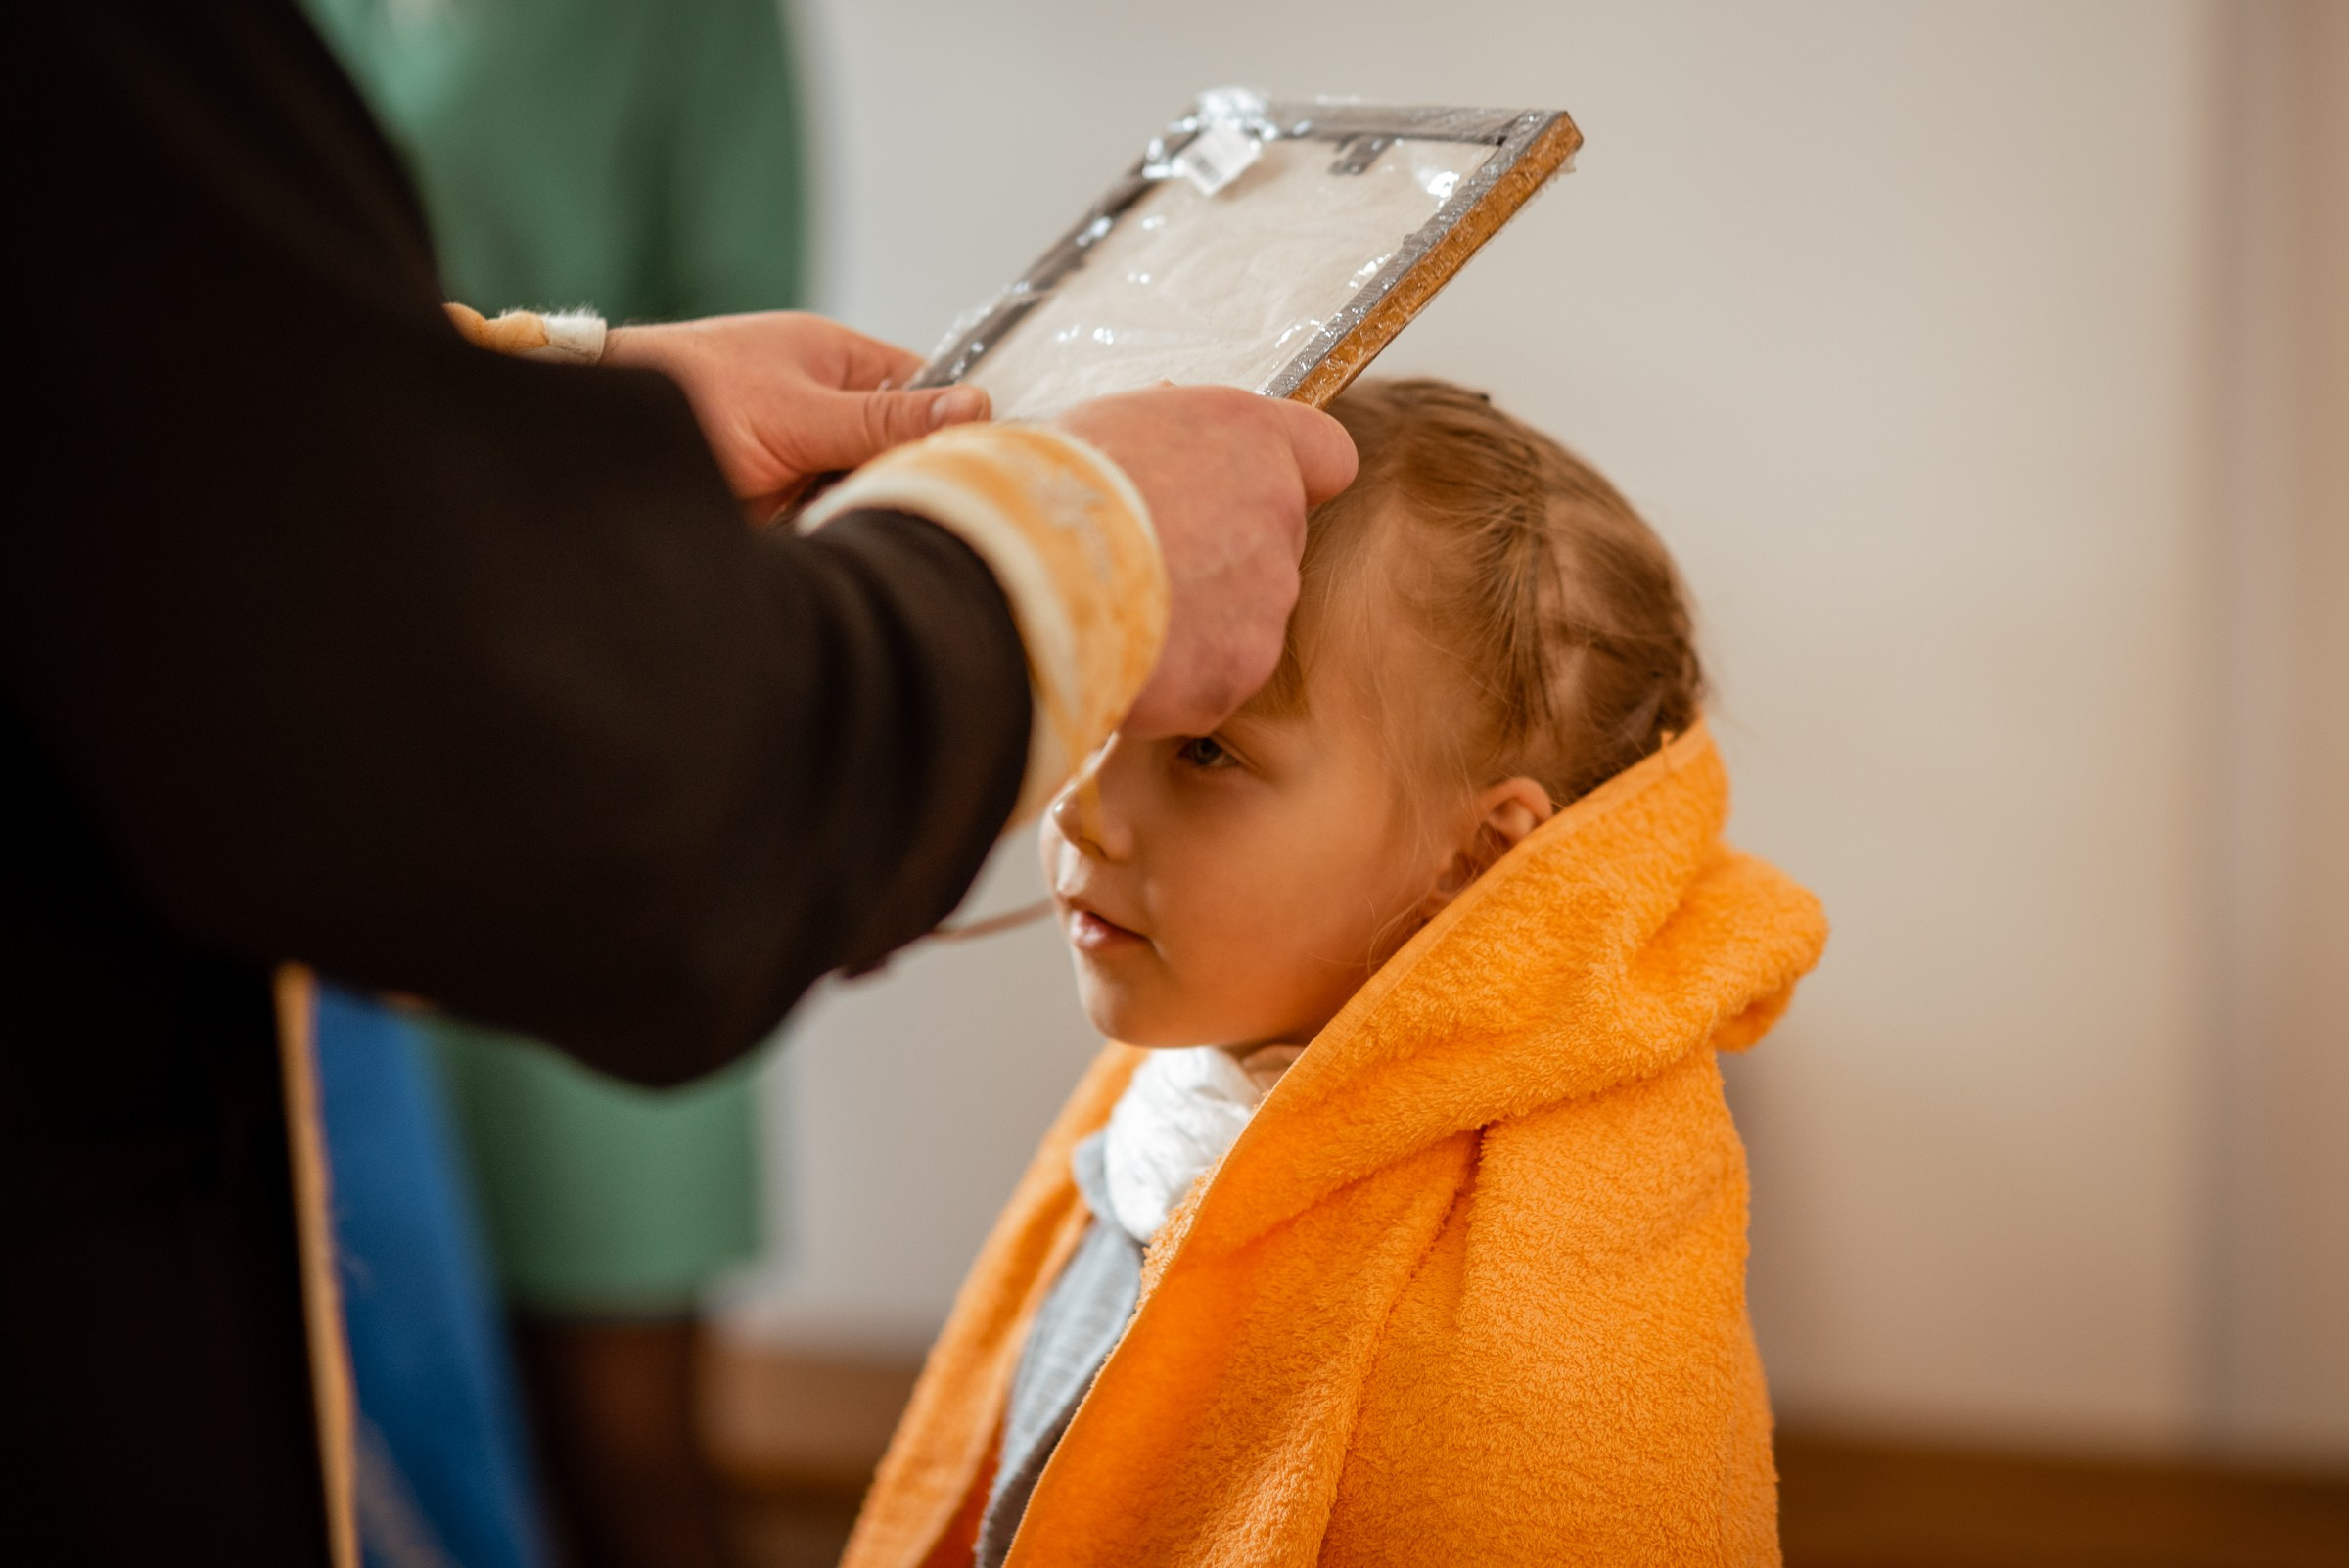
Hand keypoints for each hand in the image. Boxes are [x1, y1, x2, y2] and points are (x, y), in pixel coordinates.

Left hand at [604, 313, 988, 516]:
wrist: (597, 446)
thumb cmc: (689, 393)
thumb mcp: (800, 411)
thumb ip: (885, 420)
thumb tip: (977, 407)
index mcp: (838, 362)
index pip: (925, 391)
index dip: (954, 427)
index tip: (981, 467)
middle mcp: (826, 409)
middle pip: (900, 452)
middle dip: (909, 481)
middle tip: (935, 515)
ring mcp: (802, 459)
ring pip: (866, 494)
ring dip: (871, 514)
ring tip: (894, 538)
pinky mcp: (781, 507)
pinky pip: (831, 526)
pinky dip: (839, 539)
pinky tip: (853, 551)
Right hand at [1055, 386, 1356, 738]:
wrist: (1018, 573)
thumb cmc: (1045, 489)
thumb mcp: (1107, 427)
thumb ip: (1165, 442)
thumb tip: (1163, 449)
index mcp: (1248, 437)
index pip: (1327, 456)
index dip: (1295, 478)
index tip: (1255, 495)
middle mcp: (1275, 512)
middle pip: (1275, 545)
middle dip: (1222, 561)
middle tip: (1147, 568)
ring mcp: (1266, 597)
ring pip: (1247, 618)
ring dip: (1198, 624)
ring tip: (1120, 615)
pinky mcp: (1239, 667)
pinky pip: (1214, 677)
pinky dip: (1175, 678)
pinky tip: (1120, 657)